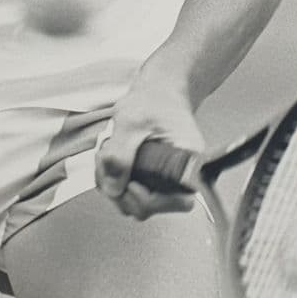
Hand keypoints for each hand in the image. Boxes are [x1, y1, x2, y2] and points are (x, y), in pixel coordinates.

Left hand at [95, 65, 204, 219]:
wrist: (157, 90)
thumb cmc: (153, 99)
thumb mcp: (131, 122)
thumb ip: (119, 155)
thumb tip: (113, 188)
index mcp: (190, 162)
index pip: (178, 201)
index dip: (148, 198)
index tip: (130, 181)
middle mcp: (181, 177)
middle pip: (150, 207)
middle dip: (120, 188)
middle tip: (107, 160)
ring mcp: (164, 179)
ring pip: (134, 201)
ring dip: (112, 182)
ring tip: (107, 153)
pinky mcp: (150, 178)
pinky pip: (129, 191)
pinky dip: (113, 178)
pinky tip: (109, 156)